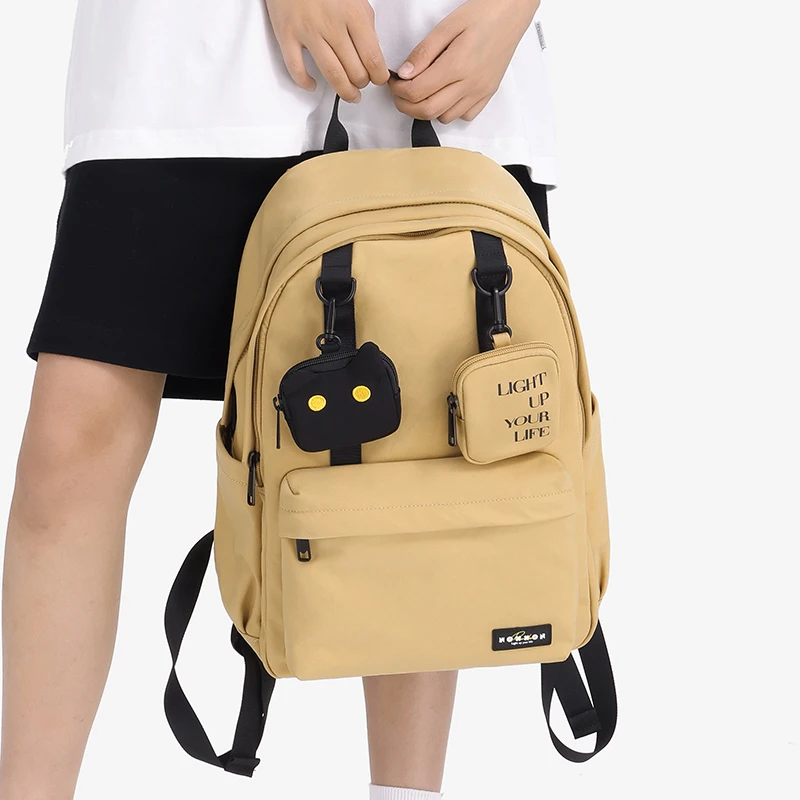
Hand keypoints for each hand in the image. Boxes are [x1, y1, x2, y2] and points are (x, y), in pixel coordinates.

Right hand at [265, 0, 389, 102]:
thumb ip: (365, 25)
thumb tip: (371, 52)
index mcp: (353, 15)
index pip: (372, 58)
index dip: (378, 76)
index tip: (378, 79)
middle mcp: (331, 25)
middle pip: (354, 71)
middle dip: (362, 84)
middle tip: (362, 84)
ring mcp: (308, 32)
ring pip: (332, 76)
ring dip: (344, 92)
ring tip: (349, 95)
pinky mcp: (287, 35)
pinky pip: (297, 69)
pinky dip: (306, 83)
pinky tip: (313, 84)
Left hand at [389, 0, 539, 122]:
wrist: (513, 13)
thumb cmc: (483, 13)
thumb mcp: (447, 26)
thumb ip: (424, 52)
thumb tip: (404, 74)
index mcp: (456, 66)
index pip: (417, 92)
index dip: (399, 90)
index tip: (394, 82)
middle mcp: (469, 85)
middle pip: (427, 111)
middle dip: (406, 106)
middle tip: (400, 93)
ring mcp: (479, 92)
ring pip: (444, 117)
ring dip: (427, 109)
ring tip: (421, 92)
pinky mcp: (487, 94)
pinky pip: (464, 116)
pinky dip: (449, 111)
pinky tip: (444, 95)